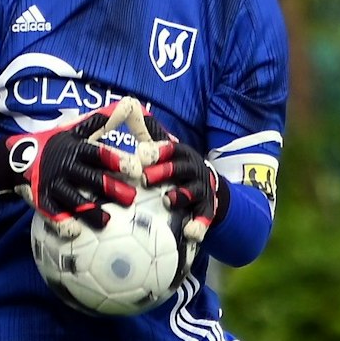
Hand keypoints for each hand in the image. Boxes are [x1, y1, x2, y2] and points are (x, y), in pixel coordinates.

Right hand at [0, 101, 148, 231]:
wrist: (17, 157)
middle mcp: (65, 166)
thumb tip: (127, 104)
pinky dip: (62, 222)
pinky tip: (76, 231)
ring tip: (108, 221)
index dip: (115, 159)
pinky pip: (52, 213)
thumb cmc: (56, 144)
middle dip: (110, 187)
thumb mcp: (75, 130)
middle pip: (90, 178)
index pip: (97, 153)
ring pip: (73, 199)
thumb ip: (99, 122)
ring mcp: (52, 183)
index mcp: (76, 148)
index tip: (134, 167)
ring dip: (90, 210)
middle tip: (131, 198)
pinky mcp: (41, 199)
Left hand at [135, 117, 222, 240]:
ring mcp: (202, 189)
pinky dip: (199, 225)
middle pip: (179, 168)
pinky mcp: (208, 209)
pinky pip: (205, 218)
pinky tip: (190, 233)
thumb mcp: (167, 151)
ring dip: (180, 196)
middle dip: (163, 172)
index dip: (158, 150)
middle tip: (145, 178)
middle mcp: (193, 169)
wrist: (209, 187)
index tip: (142, 153)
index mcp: (181, 153)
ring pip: (193, 192)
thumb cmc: (177, 168)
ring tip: (167, 201)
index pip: (170, 148)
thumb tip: (130, 107)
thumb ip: (149, 134)